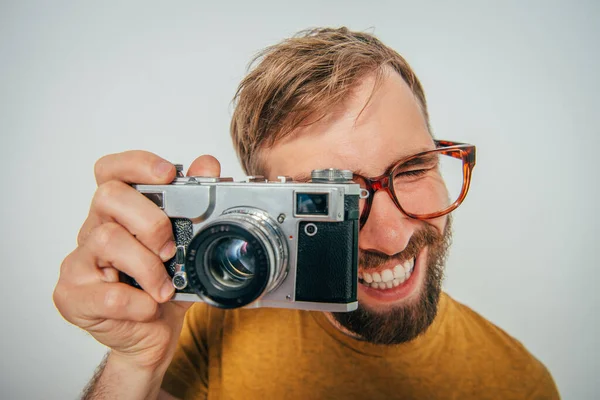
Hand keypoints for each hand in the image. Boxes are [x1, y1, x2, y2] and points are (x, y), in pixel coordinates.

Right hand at [53, 151, 220, 370]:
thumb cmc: (164, 287)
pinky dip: (139, 303)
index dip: (137, 164)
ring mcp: (79, 262)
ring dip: (148, 267)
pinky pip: (107, 294)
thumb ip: (198, 206)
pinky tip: (149, 307)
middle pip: (107, 196)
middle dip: (150, 220)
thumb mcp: (189, 247)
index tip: (168, 174)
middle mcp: (94, 230)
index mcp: (119, 213)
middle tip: (171, 249)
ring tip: (165, 288)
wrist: (152, 336)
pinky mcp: (73, 296)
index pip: (112, 170)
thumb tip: (207, 164)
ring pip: (106, 240)